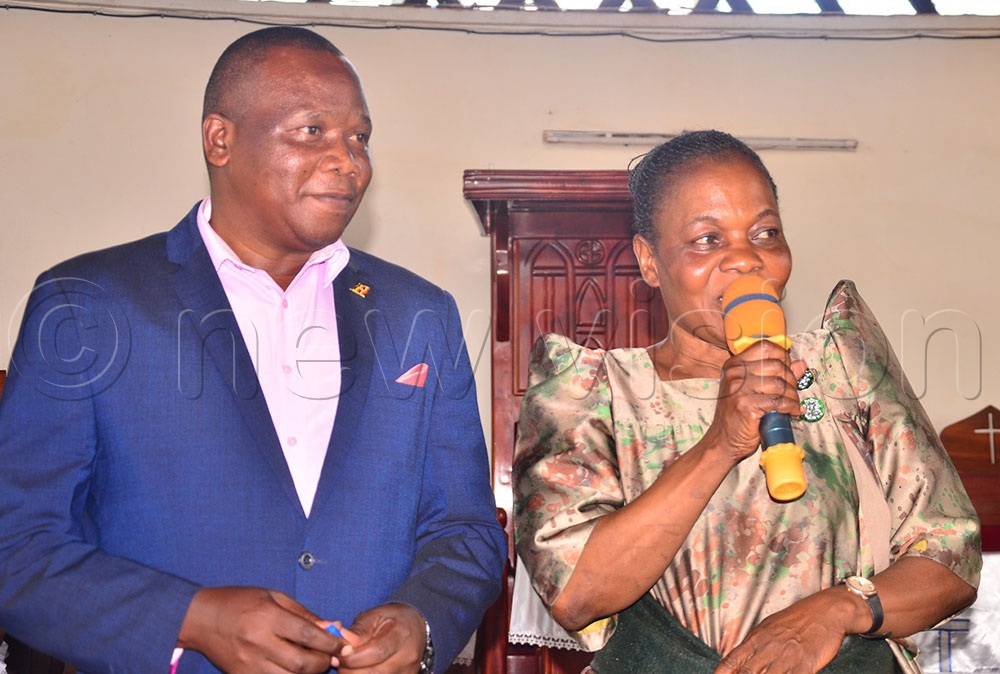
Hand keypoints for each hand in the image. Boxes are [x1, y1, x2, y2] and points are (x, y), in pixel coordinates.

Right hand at [178, 586, 341, 673]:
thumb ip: (303, 614)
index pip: (307, 635)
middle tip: (329, 657)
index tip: (343, 647)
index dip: (330, 643)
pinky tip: (292, 668)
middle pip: (301, 663)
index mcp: (267, 617)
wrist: (200, 619)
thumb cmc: (239, 602)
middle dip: (322, 663)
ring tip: (312, 662)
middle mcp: (258, 643)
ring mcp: (248, 664)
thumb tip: (331, 626)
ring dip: (307, 673)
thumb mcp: (273, 597)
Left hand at [335, 602, 426, 673]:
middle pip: (376, 673)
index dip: (354, 658)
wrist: (415, 626)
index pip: (376, 652)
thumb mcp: (373, 616)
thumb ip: (357, 631)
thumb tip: (340, 645)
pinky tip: (361, 670)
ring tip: (349, 666)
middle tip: (339, 663)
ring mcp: (409, 671)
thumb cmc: (391, 619)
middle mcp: (408, 656)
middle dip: (351, 671)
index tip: (339, 655)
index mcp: (401, 634)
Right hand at [703, 340, 806, 465]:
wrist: (723, 441)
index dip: (783, 356)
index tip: (789, 369)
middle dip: (792, 380)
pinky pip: (779, 401)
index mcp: (735, 364)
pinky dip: (791, 407)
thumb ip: (776, 375)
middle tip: (793, 392)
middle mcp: (735, 373)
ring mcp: (739, 388)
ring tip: (793, 404)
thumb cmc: (738, 416)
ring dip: (793, 396)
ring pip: (780, 384)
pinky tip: (793, 412)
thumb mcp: (755, 390)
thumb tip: (801, 364)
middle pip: (777, 365)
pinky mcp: (746, 405)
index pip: (765, 347)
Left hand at [714, 588, 850, 673]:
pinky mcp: (805, 667)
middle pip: (747, 673)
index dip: (722, 672)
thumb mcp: (768, 627)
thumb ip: (754, 644)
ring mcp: (786, 659)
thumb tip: (739, 659)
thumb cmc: (797, 619)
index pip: (732, 660)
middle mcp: (768, 649)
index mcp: (757, 638)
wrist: (825, 611)